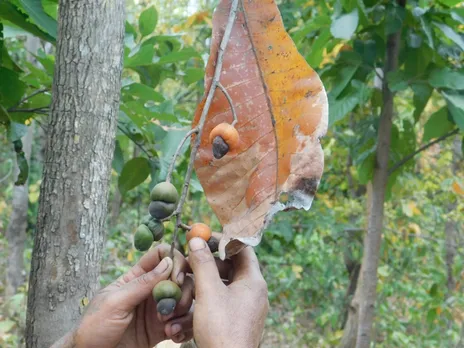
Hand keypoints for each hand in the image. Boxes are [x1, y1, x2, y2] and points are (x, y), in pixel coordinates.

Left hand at [55, 244, 194, 347]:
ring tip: (169, 326)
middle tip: (174, 305)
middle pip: (179, 277)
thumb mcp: (115, 302)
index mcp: (136, 277)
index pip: (160, 256)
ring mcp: (158, 309)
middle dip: (182, 290)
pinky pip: (183, 322)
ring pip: (185, 300)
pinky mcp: (163, 329)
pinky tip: (173, 335)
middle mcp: (151, 290)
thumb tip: (168, 262)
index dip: (174, 260)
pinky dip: (184, 327)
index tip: (177, 277)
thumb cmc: (94, 328)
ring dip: (183, 312)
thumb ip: (142, 283)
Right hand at [188, 237, 268, 347]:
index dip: (222, 240)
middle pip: (229, 268)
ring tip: (181, 292)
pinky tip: (183, 317)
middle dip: (206, 266)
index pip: (242, 248)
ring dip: (200, 289)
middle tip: (187, 262)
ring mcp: (246, 309)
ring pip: (221, 289)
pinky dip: (203, 306)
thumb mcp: (208, 292)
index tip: (202, 236)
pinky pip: (220, 305)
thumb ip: (202, 263)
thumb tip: (197, 238)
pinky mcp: (237, 322)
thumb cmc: (222, 328)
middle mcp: (253, 293)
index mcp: (253, 281)